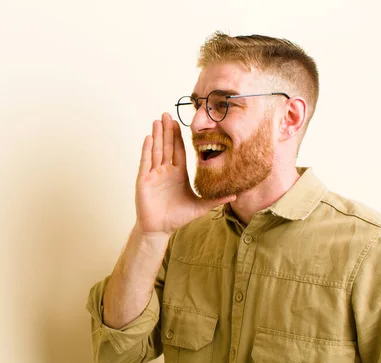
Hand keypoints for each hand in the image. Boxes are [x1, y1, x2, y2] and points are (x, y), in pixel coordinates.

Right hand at [135, 113, 234, 234]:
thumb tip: (236, 194)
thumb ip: (216, 199)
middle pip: (167, 146)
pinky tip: (149, 138)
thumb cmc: (177, 218)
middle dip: (167, 130)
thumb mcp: (200, 206)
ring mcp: (154, 174)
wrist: (159, 229)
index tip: (179, 122)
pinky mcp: (144, 180)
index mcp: (178, 174)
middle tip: (167, 113)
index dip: (178, 136)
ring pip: (156, 150)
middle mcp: (165, 171)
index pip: (179, 151)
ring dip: (157, 135)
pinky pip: (146, 162)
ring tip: (157, 120)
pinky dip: (147, 150)